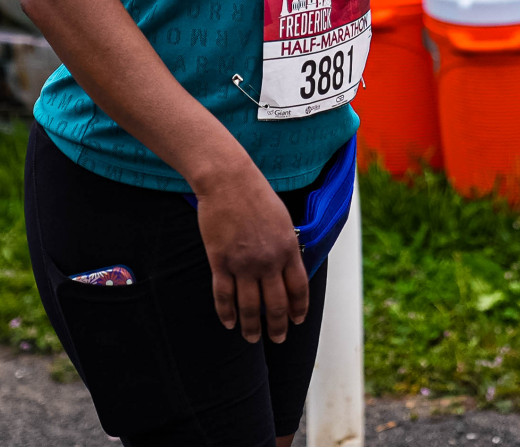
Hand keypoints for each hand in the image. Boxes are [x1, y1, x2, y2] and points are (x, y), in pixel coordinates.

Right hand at [194, 160, 308, 342]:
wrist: (229, 181)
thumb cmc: (256, 195)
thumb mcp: (283, 219)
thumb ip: (286, 245)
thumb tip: (288, 266)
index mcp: (287, 249)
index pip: (298, 289)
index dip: (298, 309)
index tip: (297, 321)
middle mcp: (268, 261)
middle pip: (276, 305)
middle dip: (278, 327)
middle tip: (278, 339)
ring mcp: (243, 264)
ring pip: (250, 307)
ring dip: (252, 327)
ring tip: (252, 338)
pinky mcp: (220, 262)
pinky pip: (224, 296)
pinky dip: (227, 313)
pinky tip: (230, 323)